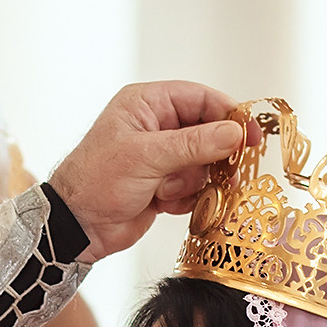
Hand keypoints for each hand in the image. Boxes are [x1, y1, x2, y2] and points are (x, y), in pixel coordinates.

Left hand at [47, 82, 251, 263]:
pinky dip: (186, 199)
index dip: (228, 115)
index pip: (199, 99)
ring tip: (170, 192)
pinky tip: (163, 204)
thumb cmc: (96, 182)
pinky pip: (194, 188)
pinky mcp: (164, 185)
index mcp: (146, 105)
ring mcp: (161, 158)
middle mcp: (156, 127)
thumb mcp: (146, 157)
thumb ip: (194, 144)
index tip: (251, 134)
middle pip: (207, 133)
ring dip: (193, 182)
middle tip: (228, 172)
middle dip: (213, 155)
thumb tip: (234, 133)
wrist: (76, 227)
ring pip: (203, 164)